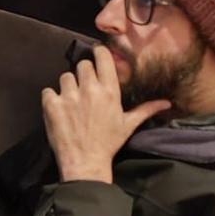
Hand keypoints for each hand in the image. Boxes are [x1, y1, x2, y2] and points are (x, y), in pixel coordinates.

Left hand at [40, 46, 168, 182]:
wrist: (85, 163)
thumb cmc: (108, 143)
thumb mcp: (128, 125)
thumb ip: (146, 109)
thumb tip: (166, 102)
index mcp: (109, 91)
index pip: (103, 57)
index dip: (99, 52)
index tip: (97, 54)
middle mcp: (89, 89)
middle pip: (83, 65)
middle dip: (83, 74)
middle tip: (85, 88)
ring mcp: (69, 96)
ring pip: (65, 76)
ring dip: (68, 86)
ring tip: (71, 101)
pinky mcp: (52, 105)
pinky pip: (48, 91)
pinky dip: (51, 99)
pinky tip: (58, 110)